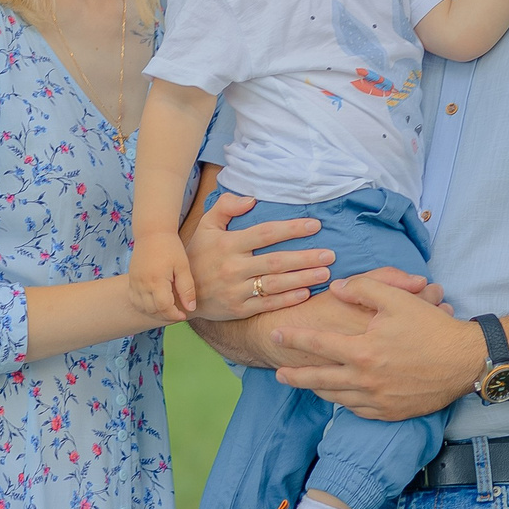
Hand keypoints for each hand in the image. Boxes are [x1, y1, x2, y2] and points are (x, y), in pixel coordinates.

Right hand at [129, 230, 197, 322]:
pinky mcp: (131, 280)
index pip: (164, 307)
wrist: (152, 232)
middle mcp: (142, 283)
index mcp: (156, 280)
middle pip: (152, 310)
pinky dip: (143, 306)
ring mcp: (134, 282)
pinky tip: (154, 303)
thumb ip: (187, 288)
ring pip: (142, 307)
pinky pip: (134, 300)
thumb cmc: (170, 247)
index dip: (174, 315)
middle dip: (165, 316)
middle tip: (177, 313)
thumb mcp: (183, 266)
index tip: (183, 315)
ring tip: (167, 309)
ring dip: (154, 312)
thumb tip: (190, 308)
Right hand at [184, 191, 333, 321]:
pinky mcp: (238, 309)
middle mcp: (233, 267)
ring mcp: (236, 290)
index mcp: (228, 244)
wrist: (178, 292)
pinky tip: (306, 293)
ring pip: (275, 284)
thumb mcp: (205, 226)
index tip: (314, 225)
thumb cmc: (197, 254)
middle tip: (330, 254)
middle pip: (276, 261)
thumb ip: (225, 207)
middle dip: (305, 257)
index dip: (291, 229)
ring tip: (325, 272)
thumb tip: (251, 199)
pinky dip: (288, 300)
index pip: (265, 233)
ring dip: (303, 278)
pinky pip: (267, 304)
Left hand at [270, 274, 480, 420]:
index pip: (317, 344)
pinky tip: (339, 397)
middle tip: (278, 372)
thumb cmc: (432, 327)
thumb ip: (364, 288)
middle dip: (295, 376)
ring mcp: (378, 400)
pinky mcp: (391, 412)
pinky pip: (358, 411)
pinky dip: (344, 403)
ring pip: (336, 398)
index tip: (276, 334)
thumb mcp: (398, 298)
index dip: (293, 338)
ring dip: (316, 390)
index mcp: (362, 351)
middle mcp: (365, 379)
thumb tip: (337, 289)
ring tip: (304, 384)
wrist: (465, 361)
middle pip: (318, 380)